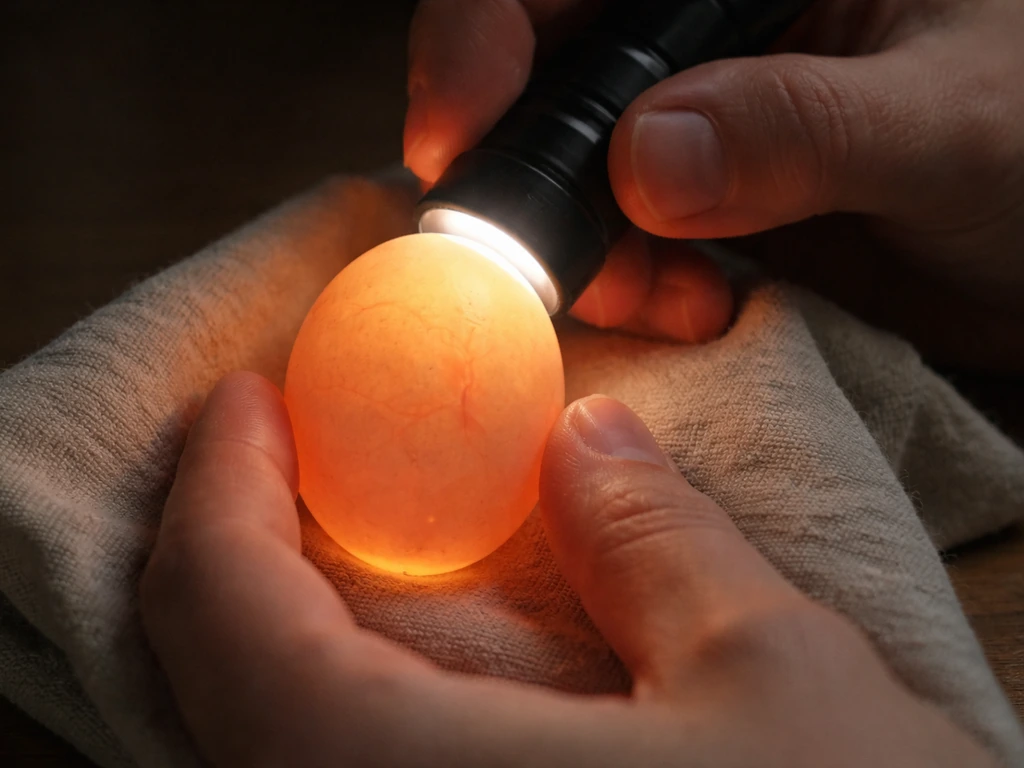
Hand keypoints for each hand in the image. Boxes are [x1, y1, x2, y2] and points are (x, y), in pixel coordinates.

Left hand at [140, 372, 994, 766]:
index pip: (228, 612)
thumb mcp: (772, 681)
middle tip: (281, 447)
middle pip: (212, 678)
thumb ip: (657, 544)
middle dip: (227, 540)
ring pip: (256, 735)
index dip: (220, 483)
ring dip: (267, 615)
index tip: (249, 397)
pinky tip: (394, 646)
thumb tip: (588, 443)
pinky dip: (324, 686)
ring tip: (325, 523)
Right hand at [404, 0, 1023, 368]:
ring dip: (587, 258)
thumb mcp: (943, 123)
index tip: (453, 146)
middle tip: (552, 272)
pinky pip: (620, 248)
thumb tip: (643, 163)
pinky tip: (695, 312)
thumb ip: (798, 129)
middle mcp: (706, 40)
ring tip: (672, 304)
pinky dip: (628, 293)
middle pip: (544, 90)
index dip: (477, 45)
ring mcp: (699, 131)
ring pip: (572, 184)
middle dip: (528, 183)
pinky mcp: (704, 212)